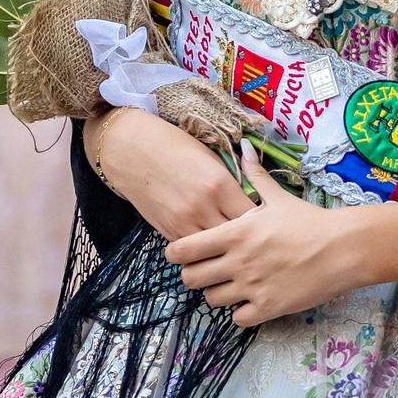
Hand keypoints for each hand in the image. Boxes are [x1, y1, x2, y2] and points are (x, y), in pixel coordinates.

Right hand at [89, 107, 252, 240]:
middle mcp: (203, 209)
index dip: (262, 219)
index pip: (253, 215)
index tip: (266, 219)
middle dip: (247, 238)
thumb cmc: (174, 146)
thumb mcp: (211, 156)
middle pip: (237, 238)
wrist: (131, 150)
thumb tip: (257, 197)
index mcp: (219, 185)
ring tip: (236, 247)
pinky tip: (212, 246)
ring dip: (226, 249)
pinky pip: (195, 251)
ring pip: (215, 251)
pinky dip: (205, 250)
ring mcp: (184, 225)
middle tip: (255, 238)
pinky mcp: (168, 233)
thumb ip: (234, 179)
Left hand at [166, 152, 382, 327]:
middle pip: (190, 279)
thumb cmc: (309, 221)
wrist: (342, 249)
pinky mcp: (268, 308)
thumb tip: (244, 148)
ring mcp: (251, 287)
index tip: (184, 252)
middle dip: (194, 275)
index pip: (184, 249)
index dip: (178, 253)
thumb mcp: (278, 197)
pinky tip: (251, 300)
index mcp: (234, 233)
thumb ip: (255, 176)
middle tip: (207, 270)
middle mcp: (237, 262)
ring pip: (212, 300)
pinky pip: (238, 319)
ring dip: (217, 293)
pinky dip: (241, 312)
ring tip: (231, 284)